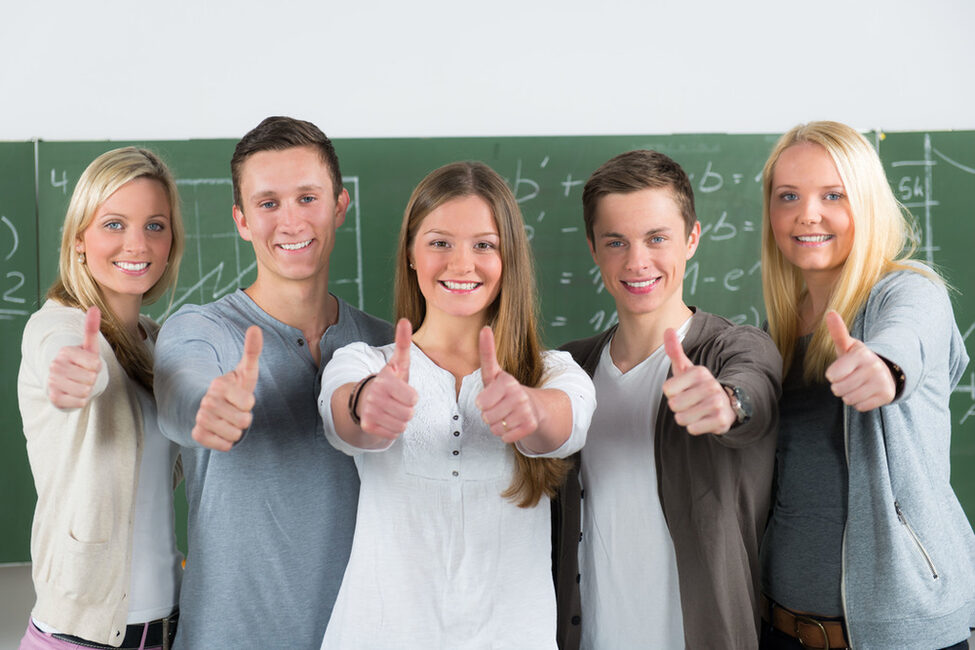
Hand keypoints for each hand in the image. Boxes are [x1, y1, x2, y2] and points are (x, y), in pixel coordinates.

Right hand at [47, 306, 102, 408]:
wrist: (69, 383)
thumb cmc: (83, 363)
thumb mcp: (90, 347)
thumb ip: (92, 328)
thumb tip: (95, 308)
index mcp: (65, 351)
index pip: (95, 364)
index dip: (98, 367)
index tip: (89, 364)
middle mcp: (55, 365)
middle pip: (90, 378)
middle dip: (92, 379)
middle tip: (84, 376)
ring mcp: (52, 381)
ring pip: (85, 391)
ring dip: (87, 390)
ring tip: (80, 384)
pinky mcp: (53, 398)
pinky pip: (79, 402)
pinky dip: (81, 400)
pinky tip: (74, 394)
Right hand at [191, 326, 262, 450]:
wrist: (218, 408)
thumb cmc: (237, 388)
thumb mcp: (247, 371)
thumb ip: (252, 351)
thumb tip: (255, 328)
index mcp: (218, 384)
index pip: (248, 403)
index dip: (250, 403)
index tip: (242, 398)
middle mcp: (206, 400)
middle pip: (243, 421)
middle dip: (245, 419)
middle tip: (237, 412)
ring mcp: (200, 417)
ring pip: (234, 435)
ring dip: (237, 431)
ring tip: (231, 421)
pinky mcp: (197, 434)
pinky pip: (223, 446)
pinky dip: (227, 443)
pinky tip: (222, 432)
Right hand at [354, 318, 417, 439]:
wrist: (364, 400)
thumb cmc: (388, 382)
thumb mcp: (397, 363)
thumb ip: (403, 343)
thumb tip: (405, 320)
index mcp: (384, 380)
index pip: (413, 398)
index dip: (412, 397)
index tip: (402, 392)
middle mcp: (374, 395)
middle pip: (409, 413)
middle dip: (407, 409)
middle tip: (397, 402)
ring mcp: (369, 411)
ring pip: (402, 425)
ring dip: (400, 420)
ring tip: (392, 410)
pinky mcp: (367, 426)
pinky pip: (393, 434)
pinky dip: (392, 429)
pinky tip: (385, 419)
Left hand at [476, 326, 538, 442]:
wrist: (534, 406)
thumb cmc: (506, 390)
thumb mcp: (494, 373)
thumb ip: (487, 352)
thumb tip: (485, 328)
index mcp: (507, 381)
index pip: (481, 401)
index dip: (483, 402)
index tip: (490, 397)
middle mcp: (518, 394)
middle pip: (486, 416)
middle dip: (488, 414)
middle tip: (499, 407)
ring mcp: (526, 410)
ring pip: (495, 427)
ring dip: (498, 425)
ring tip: (506, 415)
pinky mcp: (530, 425)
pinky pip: (506, 437)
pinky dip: (506, 434)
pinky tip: (513, 424)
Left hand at [662, 328, 735, 434]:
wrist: (727, 404)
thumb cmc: (699, 386)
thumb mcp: (686, 369)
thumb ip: (675, 351)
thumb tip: (668, 329)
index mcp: (699, 372)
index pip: (667, 389)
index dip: (672, 393)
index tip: (684, 389)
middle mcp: (710, 385)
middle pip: (674, 405)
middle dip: (678, 407)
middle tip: (691, 402)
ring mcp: (717, 403)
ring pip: (682, 418)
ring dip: (686, 418)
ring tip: (697, 410)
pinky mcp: (721, 420)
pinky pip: (692, 429)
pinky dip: (695, 427)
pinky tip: (705, 419)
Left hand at [824, 310, 895, 410]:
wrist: (886, 370)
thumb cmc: (858, 359)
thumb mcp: (849, 346)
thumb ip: (838, 332)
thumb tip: (830, 312)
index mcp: (861, 355)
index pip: (832, 375)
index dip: (833, 374)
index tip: (842, 369)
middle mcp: (874, 367)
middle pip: (838, 389)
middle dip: (839, 386)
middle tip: (850, 378)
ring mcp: (882, 382)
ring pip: (848, 399)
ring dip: (849, 395)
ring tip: (857, 384)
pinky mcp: (887, 396)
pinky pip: (860, 407)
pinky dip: (859, 402)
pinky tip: (866, 392)